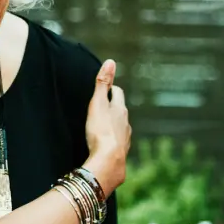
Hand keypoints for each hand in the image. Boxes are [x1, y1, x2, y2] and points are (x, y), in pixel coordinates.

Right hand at [82, 59, 129, 191]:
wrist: (108, 161)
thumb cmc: (101, 131)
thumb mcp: (97, 104)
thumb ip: (102, 84)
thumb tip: (110, 61)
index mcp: (120, 110)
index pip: (117, 93)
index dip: (111, 89)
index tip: (106, 88)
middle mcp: (126, 123)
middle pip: (121, 110)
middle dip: (114, 106)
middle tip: (104, 105)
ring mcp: (125, 139)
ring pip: (121, 127)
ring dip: (114, 125)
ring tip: (104, 126)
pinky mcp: (121, 153)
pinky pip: (118, 143)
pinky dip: (113, 141)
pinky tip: (106, 145)